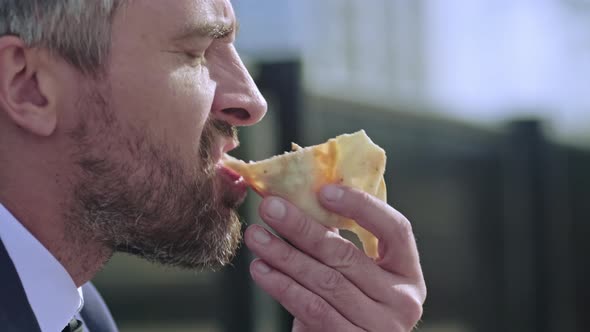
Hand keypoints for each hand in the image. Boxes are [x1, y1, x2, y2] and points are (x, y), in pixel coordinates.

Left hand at [244, 185, 426, 331]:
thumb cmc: (350, 304)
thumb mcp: (358, 273)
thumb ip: (341, 241)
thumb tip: (302, 198)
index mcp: (408, 271)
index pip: (396, 229)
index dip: (362, 206)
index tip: (324, 190)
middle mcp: (402, 300)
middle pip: (347, 255)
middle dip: (302, 227)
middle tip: (271, 207)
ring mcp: (380, 326)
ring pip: (325, 281)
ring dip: (284, 255)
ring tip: (257, 236)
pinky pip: (312, 308)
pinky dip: (283, 286)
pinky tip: (261, 268)